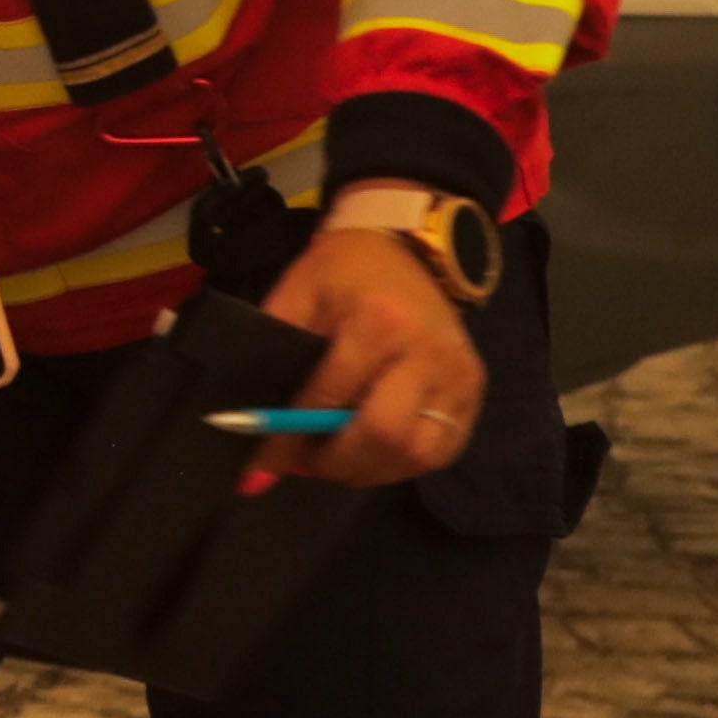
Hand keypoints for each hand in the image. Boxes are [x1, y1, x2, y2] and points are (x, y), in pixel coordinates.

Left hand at [256, 228, 485, 491]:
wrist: (407, 249)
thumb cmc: (343, 273)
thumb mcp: (298, 296)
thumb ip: (270, 357)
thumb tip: (243, 425)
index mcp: (381, 322)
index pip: (331, 398)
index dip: (293, 435)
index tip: (267, 456)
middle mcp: (428, 352)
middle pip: (385, 435)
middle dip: (338, 461)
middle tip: (308, 459)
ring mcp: (458, 374)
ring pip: (418, 453)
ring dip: (371, 469)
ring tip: (340, 457)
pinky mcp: (474, 391)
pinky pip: (442, 450)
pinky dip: (403, 462)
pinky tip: (375, 450)